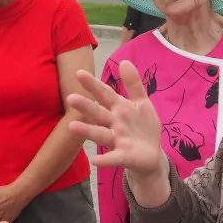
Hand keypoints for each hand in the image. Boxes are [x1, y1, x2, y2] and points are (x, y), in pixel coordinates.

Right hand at [67, 61, 167, 184]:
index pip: (104, 94)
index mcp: (119, 109)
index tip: (79, 72)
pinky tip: (96, 161)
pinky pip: (113, 158)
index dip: (93, 84)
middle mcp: (114, 124)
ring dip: (87, 131)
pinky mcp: (123, 156)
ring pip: (100, 134)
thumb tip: (124, 61)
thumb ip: (133, 84)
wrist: (151, 154)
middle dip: (86, 106)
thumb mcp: (141, 103)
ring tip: (72, 127)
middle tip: (70, 98)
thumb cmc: (142, 127)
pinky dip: (105, 160)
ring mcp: (117, 141)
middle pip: (98, 113)